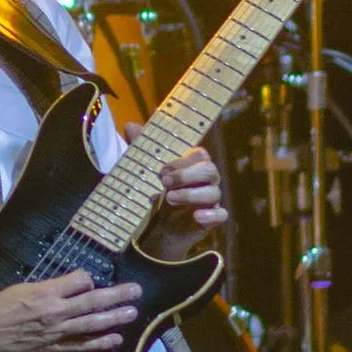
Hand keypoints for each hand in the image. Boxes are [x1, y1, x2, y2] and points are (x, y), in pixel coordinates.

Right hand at [0, 269, 139, 351]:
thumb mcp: (21, 288)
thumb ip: (47, 289)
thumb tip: (66, 288)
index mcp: (47, 292)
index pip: (81, 280)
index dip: (88, 278)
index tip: (88, 280)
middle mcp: (56, 312)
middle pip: (94, 301)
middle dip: (117, 295)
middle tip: (136, 291)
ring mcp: (56, 333)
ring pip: (92, 324)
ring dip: (115, 318)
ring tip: (132, 313)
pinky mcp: (53, 349)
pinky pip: (81, 345)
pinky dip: (100, 343)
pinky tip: (115, 339)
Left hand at [131, 131, 228, 256]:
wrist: (160, 226)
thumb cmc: (159, 192)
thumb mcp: (147, 169)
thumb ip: (141, 147)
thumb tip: (130, 126)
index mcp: (196, 165)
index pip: (200, 154)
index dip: (181, 162)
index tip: (160, 172)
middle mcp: (208, 180)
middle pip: (210, 170)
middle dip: (186, 176)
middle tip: (163, 183)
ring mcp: (211, 199)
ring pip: (214, 193)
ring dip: (190, 195)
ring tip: (168, 199)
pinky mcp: (212, 219)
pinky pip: (222, 215)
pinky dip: (211, 215)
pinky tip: (196, 216)